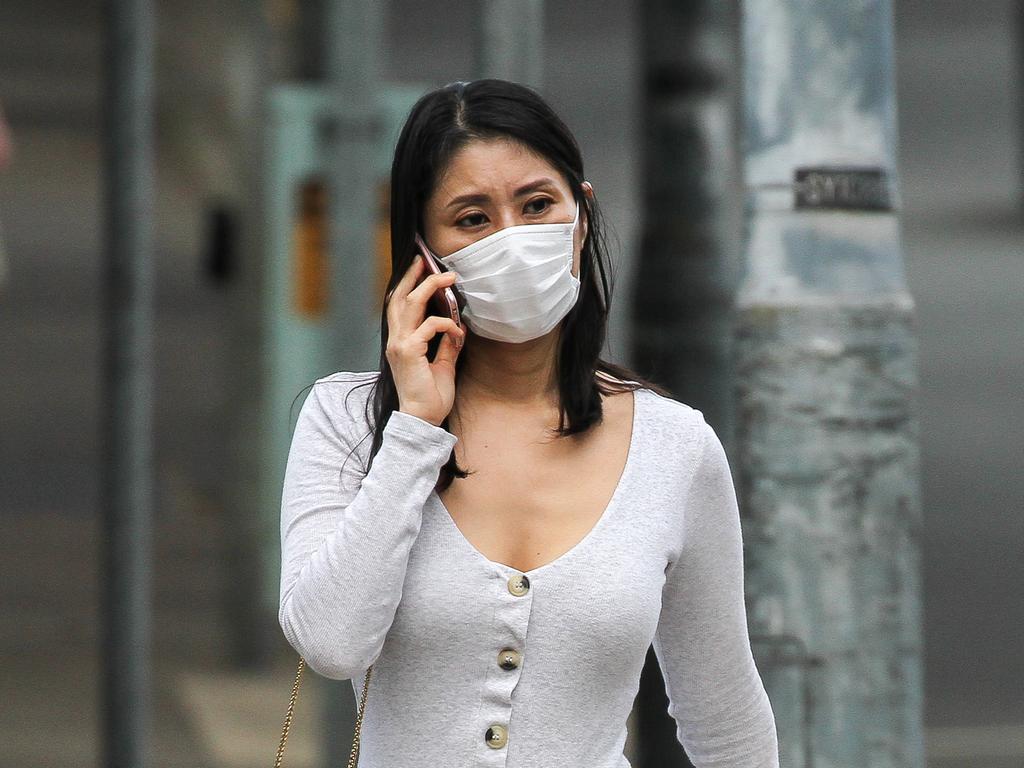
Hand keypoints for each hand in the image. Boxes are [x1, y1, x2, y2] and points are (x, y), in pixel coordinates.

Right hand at [384, 254, 465, 426]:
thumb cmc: (431, 396)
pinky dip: (446, 324)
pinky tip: (458, 332)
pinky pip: (429, 326)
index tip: (420, 267)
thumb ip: (446, 345)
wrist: (423, 419)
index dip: (407, 284)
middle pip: (400, 298)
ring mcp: (400, 345)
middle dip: (414, 276)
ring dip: (429, 287)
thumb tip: (457, 327)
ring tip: (447, 278)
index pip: (399, 306)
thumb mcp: (442, 365)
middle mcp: (396, 340)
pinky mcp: (409, 352)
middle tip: (426, 260)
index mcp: (400, 342)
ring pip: (411, 305)